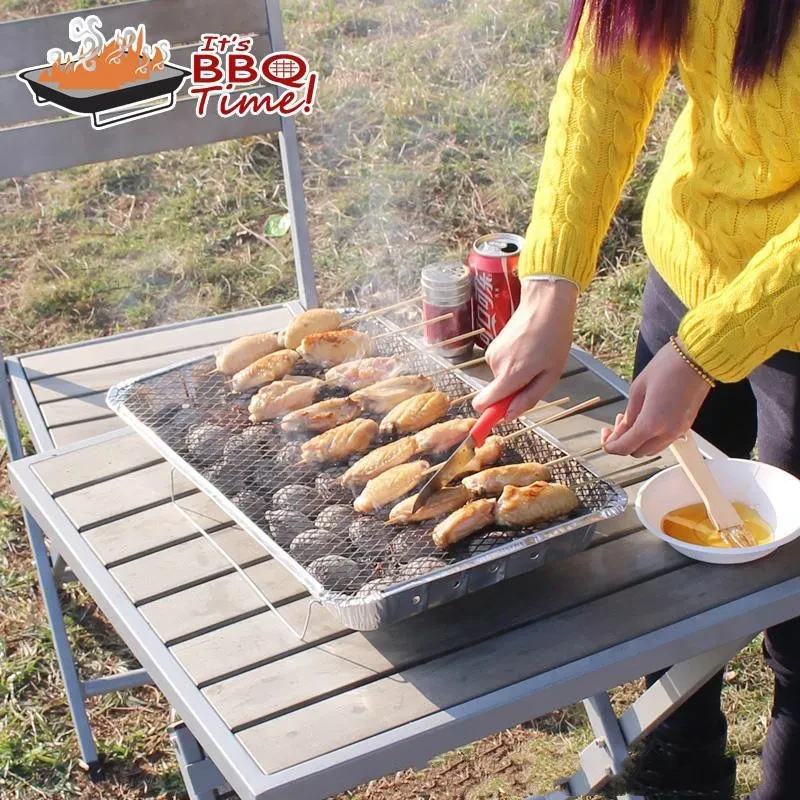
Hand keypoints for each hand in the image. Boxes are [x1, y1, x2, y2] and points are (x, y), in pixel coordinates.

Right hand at [473, 280, 577, 419]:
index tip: (500, 416)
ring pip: (500, 378)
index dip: (489, 414)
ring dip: (515, 375)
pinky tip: (527, 349)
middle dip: (512, 391)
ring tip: (534, 358)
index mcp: (510, 374)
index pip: (482, 404)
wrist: (545, 303)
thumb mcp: (550, 374)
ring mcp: (492, 354)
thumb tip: (508, 416)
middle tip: (535, 375)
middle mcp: (495, 365)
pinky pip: (500, 366)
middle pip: (496, 393)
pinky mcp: (492, 346)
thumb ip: (528, 398)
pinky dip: (512, 363)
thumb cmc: (554, 338)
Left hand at [602, 340, 711, 456]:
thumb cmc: (668, 367)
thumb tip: (621, 428)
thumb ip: (629, 414)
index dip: (610, 446)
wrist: (699, 358)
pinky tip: (645, 420)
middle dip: (623, 443)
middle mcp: (667, 432)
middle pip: (638, 452)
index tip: (605, 438)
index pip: (625, 447)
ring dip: (638, 441)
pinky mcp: (686, 425)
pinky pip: (664, 440)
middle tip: (615, 426)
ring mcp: (679, 430)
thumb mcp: (638, 389)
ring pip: (652, 449)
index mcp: (652, 423)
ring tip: (629, 420)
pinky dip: (651, 436)